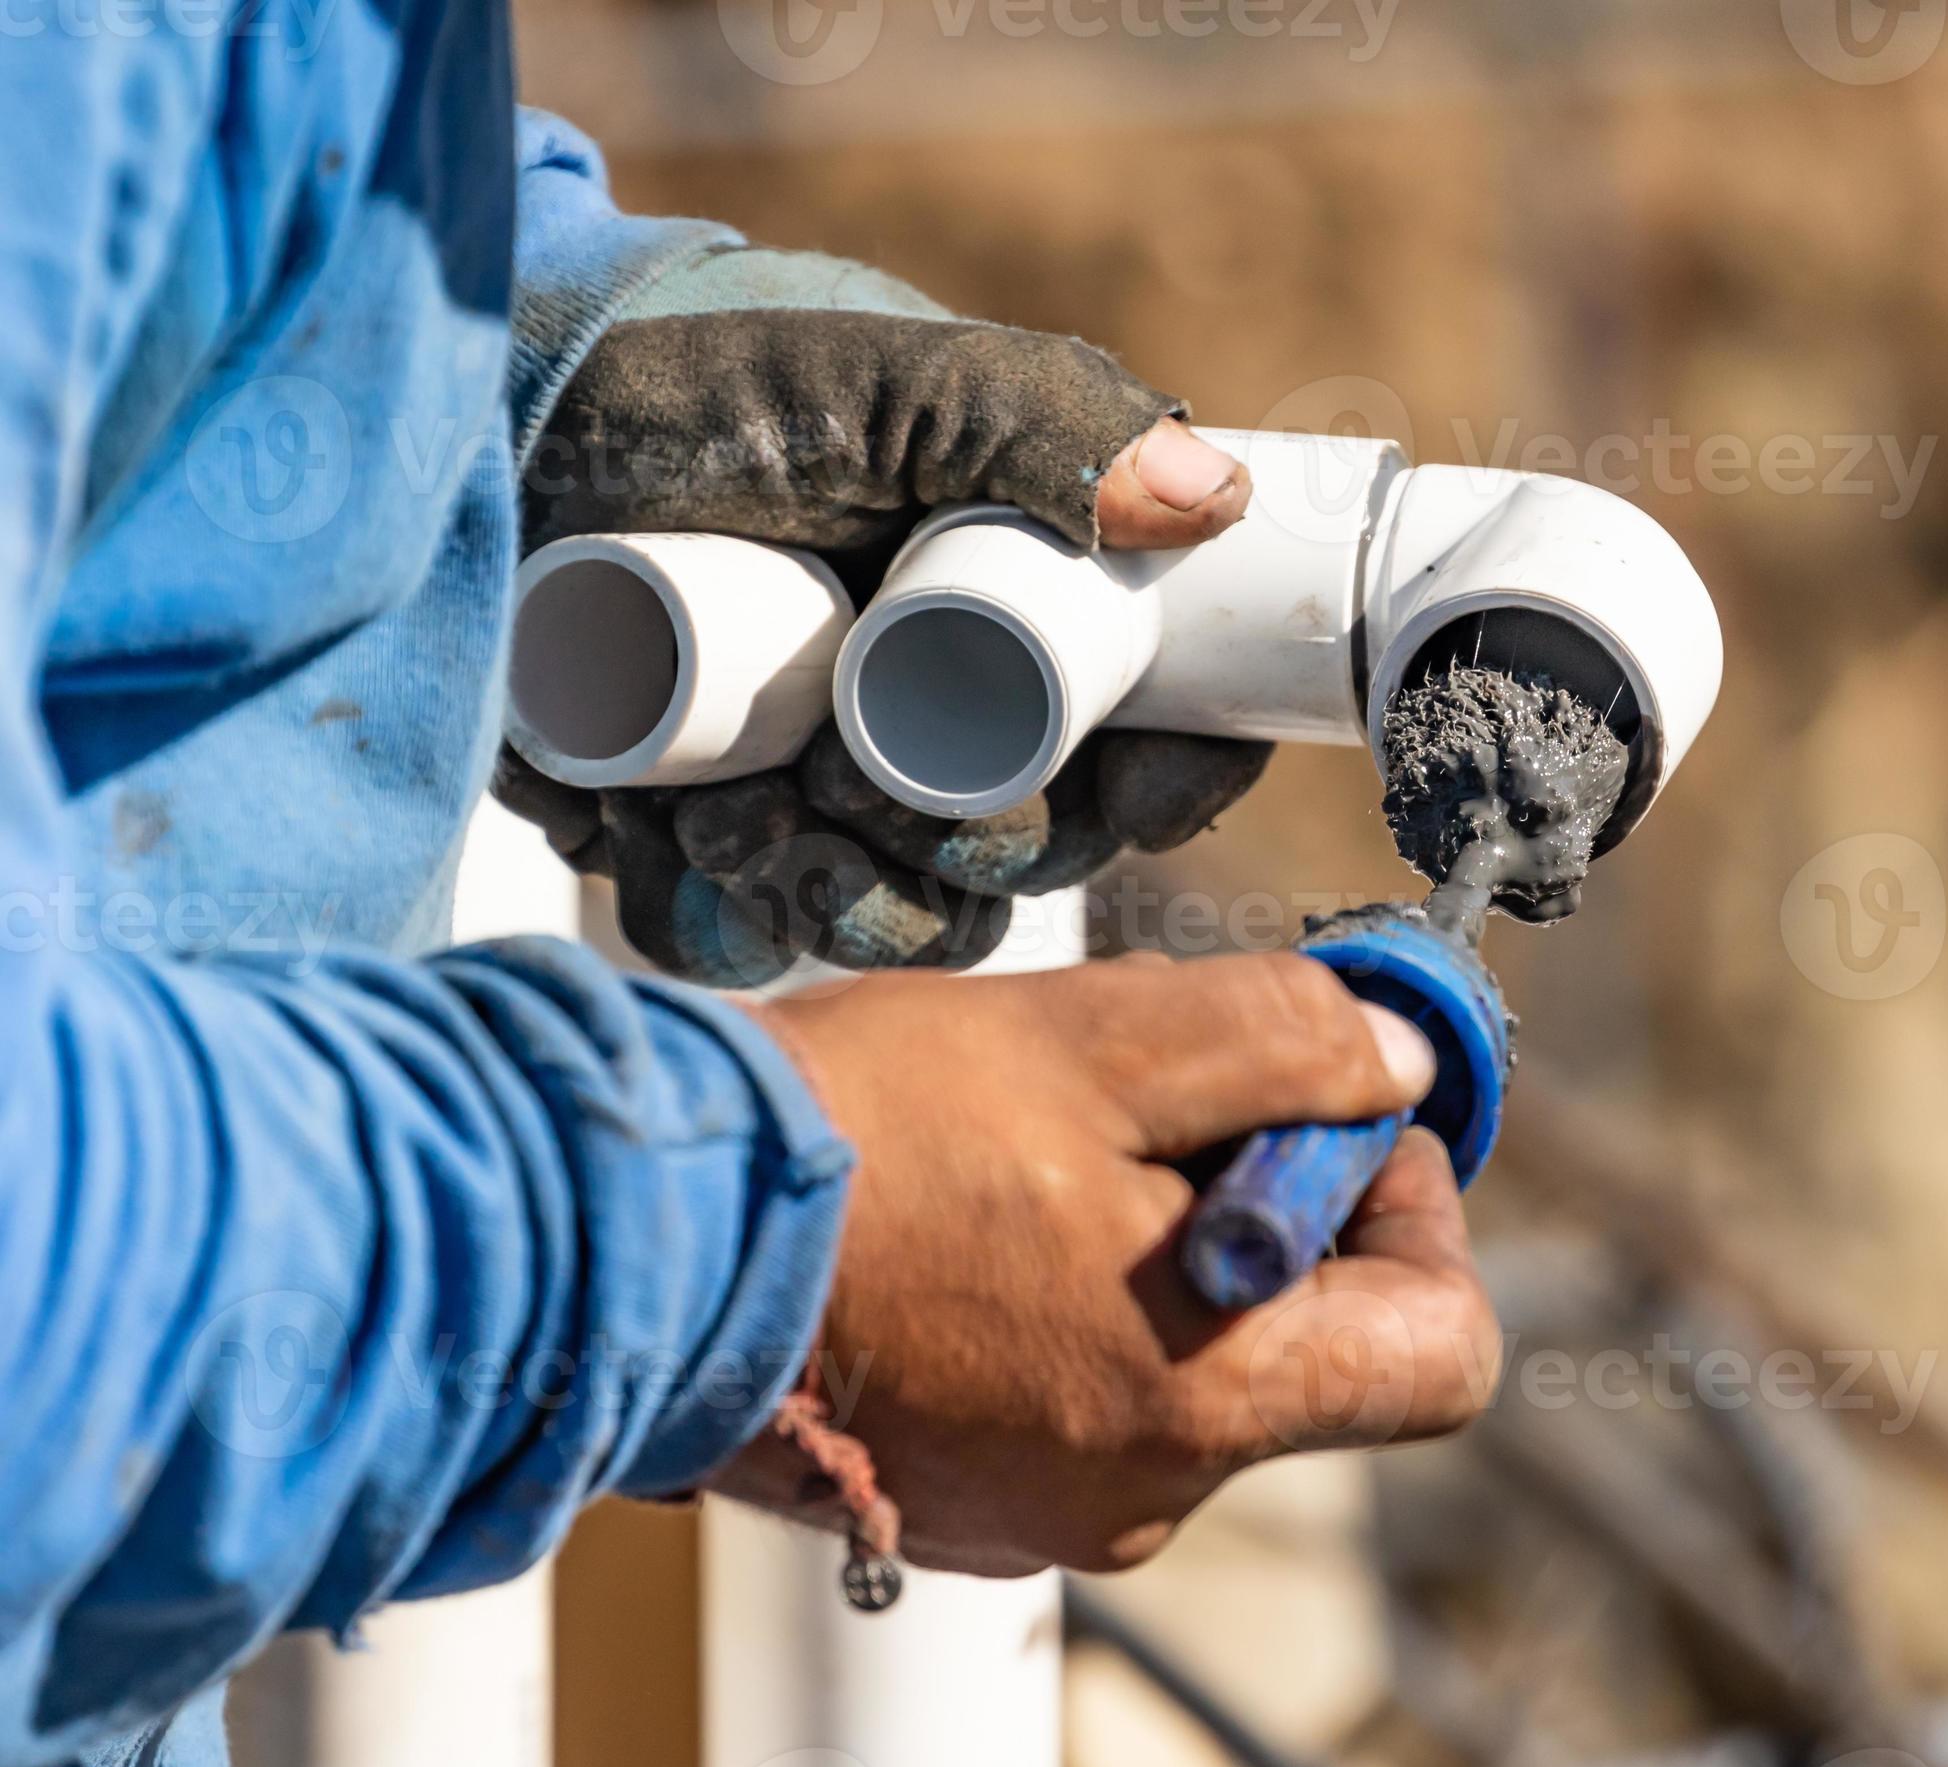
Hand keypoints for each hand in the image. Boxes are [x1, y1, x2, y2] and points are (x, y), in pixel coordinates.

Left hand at [493, 247, 1270, 983]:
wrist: (469, 422)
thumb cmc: (688, 375)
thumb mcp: (877, 381)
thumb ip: (1039, 418)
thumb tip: (1213, 500)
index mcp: (1008, 614)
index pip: (1147, 737)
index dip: (1164, 788)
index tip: (1125, 798)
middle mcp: (926, 715)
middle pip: (1028, 862)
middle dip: (967, 859)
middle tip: (851, 786)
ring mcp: (810, 790)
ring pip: (897, 924)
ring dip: (847, 904)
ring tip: (747, 819)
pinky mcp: (688, 838)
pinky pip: (745, 943)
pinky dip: (722, 922)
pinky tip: (677, 850)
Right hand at [714, 952, 1502, 1575]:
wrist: (621, 1242)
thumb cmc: (858, 1140)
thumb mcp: (1108, 1040)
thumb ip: (1292, 1045)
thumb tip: (1399, 1069)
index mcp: (1206, 1402)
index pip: (1443, 1356)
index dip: (1422, 1216)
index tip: (1335, 1123)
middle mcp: (1142, 1495)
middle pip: (1313, 1352)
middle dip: (1272, 1207)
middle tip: (1156, 1100)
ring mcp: (1045, 1516)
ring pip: (1191, 1367)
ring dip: (1159, 1248)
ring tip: (1028, 1152)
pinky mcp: (958, 1505)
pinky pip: (1083, 1399)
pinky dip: (1069, 1306)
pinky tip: (964, 1221)